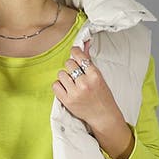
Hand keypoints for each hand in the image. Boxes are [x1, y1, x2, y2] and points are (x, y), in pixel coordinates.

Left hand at [52, 38, 133, 158]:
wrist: (103, 116)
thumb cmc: (102, 96)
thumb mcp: (99, 77)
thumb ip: (89, 61)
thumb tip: (85, 43)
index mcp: (94, 75)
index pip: (79, 56)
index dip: (74, 53)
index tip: (74, 54)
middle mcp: (84, 83)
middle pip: (68, 64)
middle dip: (71, 67)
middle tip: (75, 74)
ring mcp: (75, 93)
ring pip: (61, 74)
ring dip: (65, 77)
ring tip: (71, 83)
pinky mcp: (67, 101)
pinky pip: (55, 85)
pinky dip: (59, 86)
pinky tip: (65, 88)